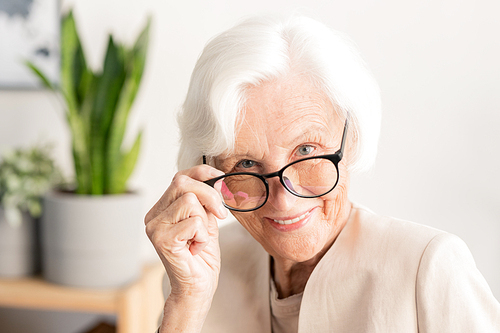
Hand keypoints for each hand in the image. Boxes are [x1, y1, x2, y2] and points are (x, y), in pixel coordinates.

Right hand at [145, 165, 226, 302]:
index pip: (180, 176)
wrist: (198, 287)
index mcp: (162, 208)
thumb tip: (216, 179)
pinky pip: (193, 222)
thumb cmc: (202, 257)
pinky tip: (196, 249)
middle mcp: (153, 216)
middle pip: (183, 183)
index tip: (221, 179)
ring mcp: (154, 228)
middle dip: (210, 195)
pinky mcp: (162, 240)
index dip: (203, 173)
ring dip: (204, 221)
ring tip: (200, 239)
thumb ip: (206, 201)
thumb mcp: (207, 221)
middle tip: (220, 214)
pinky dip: (203, 236)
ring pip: (189, 201)